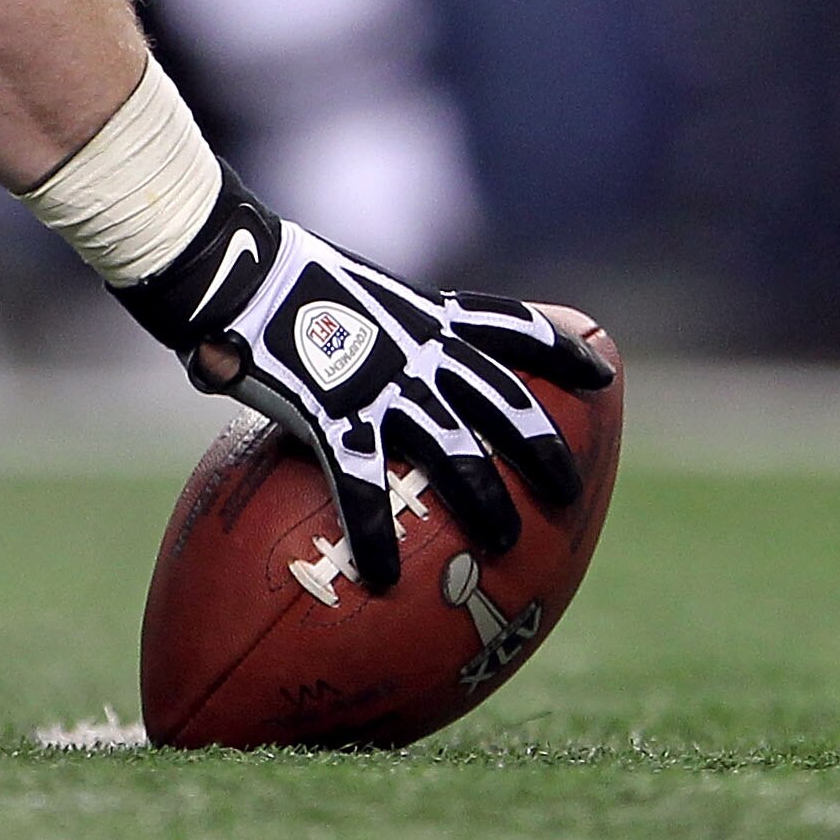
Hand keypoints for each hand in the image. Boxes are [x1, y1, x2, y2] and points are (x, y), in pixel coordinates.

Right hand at [117, 175, 611, 593]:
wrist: (233, 260)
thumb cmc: (267, 273)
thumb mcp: (332, 295)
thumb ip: (351, 337)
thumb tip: (334, 364)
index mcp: (424, 314)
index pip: (513, 326)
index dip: (563, 349)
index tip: (606, 370)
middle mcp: (419, 348)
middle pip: (506, 400)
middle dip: (547, 447)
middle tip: (573, 492)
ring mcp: (383, 382)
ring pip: (458, 450)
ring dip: (488, 501)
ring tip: (509, 546)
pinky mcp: (334, 413)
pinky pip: (364, 487)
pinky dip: (376, 532)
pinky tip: (384, 578)